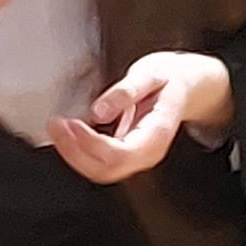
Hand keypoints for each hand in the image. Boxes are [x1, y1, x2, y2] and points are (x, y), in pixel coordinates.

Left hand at [49, 50, 232, 183]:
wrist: (189, 86)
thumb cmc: (171, 79)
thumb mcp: (151, 73)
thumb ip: (126, 91)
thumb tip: (99, 110)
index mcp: (156, 134)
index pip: (119, 154)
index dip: (90, 143)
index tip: (71, 123)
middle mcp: (147, 152)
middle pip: (106, 170)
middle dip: (75, 152)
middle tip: (56, 125)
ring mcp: (137, 156)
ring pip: (100, 172)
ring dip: (74, 155)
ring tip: (58, 128)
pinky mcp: (126, 153)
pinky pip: (100, 163)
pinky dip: (79, 153)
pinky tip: (68, 135)